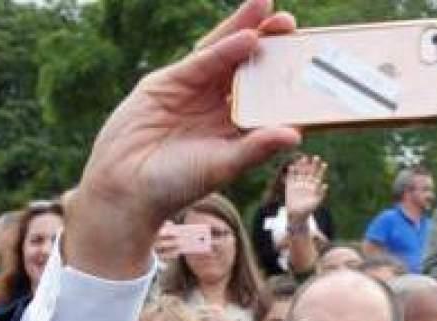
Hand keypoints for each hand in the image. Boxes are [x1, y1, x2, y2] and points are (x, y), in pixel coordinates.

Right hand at [63, 0, 300, 279]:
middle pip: (249, 69)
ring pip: (225, 55)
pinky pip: (202, 61)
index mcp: (238, 129)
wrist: (125, 186)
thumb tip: (294, 135)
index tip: (310, 63)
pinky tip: (245, 37)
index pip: (268, 97)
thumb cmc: (176, 185)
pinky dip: (223, 48)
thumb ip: (255, 148)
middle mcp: (219, 106)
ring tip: (269, 10)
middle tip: (292, 26)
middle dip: (269, 46)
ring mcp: (195, 91)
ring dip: (247, 31)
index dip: (287, 78)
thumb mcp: (222, 166)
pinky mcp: (170, 82)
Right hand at [285, 155, 328, 224]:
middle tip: (316, 157)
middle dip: (314, 164)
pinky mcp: (290, 185)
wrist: (296, 214)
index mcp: (314, 186)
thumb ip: (321, 194)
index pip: (319, 176)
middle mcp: (307, 182)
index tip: (324, 163)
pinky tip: (292, 166)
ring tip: (304, 158)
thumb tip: (326, 186)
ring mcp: (298, 183)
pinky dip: (291, 171)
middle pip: (311, 171)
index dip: (321, 170)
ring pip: (301, 172)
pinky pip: (291, 176)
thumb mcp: (316, 202)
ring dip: (302, 165)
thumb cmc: (308, 209)